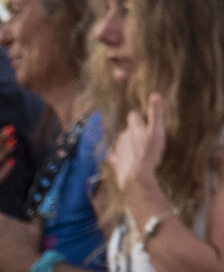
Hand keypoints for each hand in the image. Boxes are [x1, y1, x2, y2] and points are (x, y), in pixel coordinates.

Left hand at [110, 94, 165, 212]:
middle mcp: (124, 136)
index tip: (144, 120)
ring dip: (128, 143)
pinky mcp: (115, 162)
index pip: (134, 116)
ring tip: (138, 151)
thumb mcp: (157, 132)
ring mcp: (118, 149)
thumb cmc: (149, 154)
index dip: (139, 117)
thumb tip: (155, 94)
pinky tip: (120, 158)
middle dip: (134, 131)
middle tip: (145, 138)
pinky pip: (114, 156)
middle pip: (128, 129)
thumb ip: (156, 114)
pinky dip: (117, 155)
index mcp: (134, 128)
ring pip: (122, 142)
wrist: (135, 176)